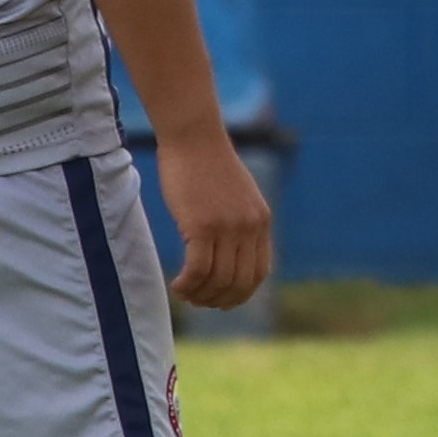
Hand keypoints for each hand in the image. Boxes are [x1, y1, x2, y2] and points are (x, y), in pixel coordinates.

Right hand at [153, 128, 272, 310]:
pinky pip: (197, 270)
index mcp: (261, 220)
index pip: (259, 273)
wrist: (193, 136)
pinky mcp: (202, 225)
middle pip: (238, 283)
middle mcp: (249, 227)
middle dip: (218, 300)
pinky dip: (187, 285)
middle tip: (198, 300)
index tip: (221, 300)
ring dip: (199, 294)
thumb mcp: (235, 194)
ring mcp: (227, 227)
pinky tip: (176, 285)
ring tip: (184, 293)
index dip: (240, 294)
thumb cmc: (207, 163)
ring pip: (217, 280)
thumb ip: (239, 221)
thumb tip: (230, 251)